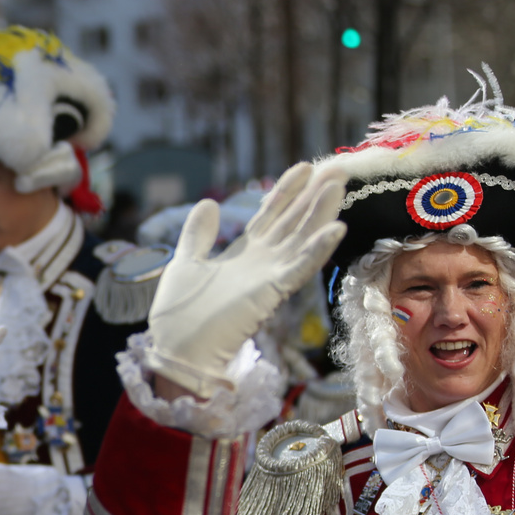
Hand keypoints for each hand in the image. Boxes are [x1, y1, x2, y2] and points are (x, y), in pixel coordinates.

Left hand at [145, 164, 344, 394]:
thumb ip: (198, 234)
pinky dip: (316, 250)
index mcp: (242, 254)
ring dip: (320, 213)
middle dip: (313, 196)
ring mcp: (268, 277)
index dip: (286, 192)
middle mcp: (261, 263)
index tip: (305, 166)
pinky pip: (298, 269)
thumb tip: (208, 202)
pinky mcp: (269, 293)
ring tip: (338, 185)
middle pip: (292, 223)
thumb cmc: (180, 312)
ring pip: (301, 239)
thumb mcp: (186, 261)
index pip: (270, 216)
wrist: (175, 347)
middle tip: (338, 169)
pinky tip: (335, 229)